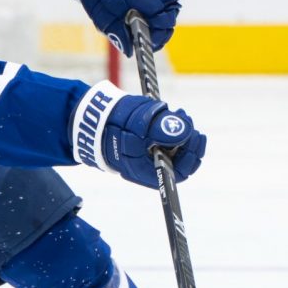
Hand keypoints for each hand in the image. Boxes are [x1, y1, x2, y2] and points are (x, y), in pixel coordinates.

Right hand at [82, 91, 205, 188]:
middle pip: (179, 161)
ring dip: (181, 133)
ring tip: (180, 115)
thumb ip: (163, 128)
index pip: (178, 172)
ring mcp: (146, 157)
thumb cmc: (112, 123)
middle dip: (188, 142)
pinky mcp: (145, 145)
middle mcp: (147, 168)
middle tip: (188, 121)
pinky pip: (164, 142)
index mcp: (145, 171)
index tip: (197, 135)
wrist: (91, 118)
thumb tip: (187, 131)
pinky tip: (172, 115)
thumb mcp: (138, 124)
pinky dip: (171, 129)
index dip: (192, 155)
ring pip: (173, 149)